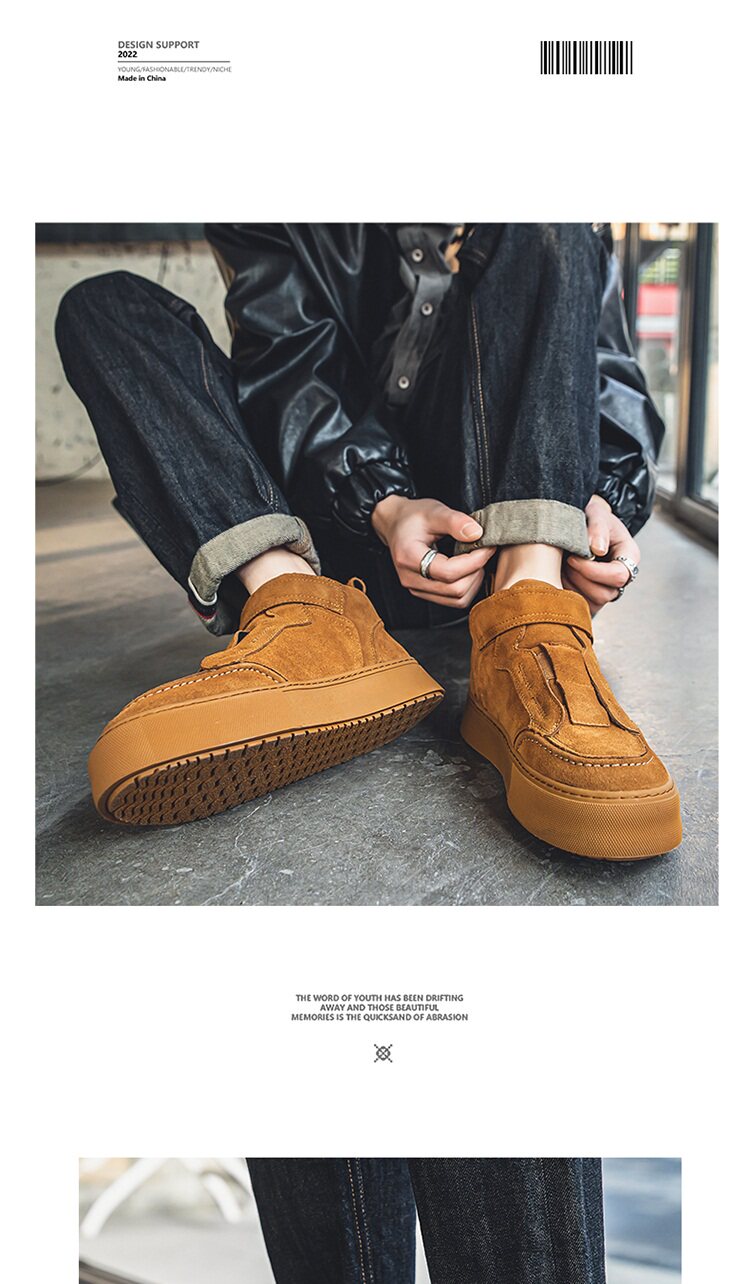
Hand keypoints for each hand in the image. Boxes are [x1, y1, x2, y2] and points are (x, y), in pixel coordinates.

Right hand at [371, 495, 495, 608]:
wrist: (396, 524)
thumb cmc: (413, 517)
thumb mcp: (434, 511)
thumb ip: (455, 521)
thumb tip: (477, 534)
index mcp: (409, 557)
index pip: (448, 572)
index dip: (474, 561)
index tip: (487, 545)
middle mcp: (410, 579)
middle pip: (455, 590)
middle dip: (476, 571)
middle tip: (485, 551)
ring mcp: (417, 589)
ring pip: (457, 599)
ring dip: (474, 581)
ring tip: (477, 560)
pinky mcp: (425, 593)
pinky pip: (454, 601)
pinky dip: (468, 587)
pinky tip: (469, 569)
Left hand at [563, 495, 639, 613]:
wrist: (579, 523)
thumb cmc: (590, 517)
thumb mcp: (596, 513)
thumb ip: (597, 527)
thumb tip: (596, 549)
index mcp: (629, 555)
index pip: (619, 575)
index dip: (594, 571)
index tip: (573, 558)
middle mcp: (621, 576)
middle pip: (606, 594)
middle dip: (580, 580)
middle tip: (565, 562)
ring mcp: (607, 588)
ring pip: (593, 603)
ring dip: (572, 587)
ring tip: (562, 568)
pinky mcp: (592, 597)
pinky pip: (581, 607)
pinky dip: (567, 596)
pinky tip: (559, 577)